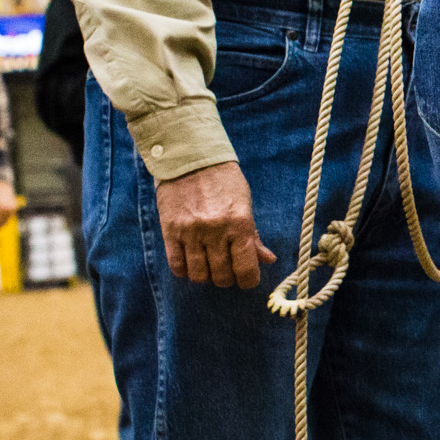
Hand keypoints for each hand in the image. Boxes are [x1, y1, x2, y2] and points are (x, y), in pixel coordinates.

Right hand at [154, 161, 277, 287]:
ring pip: (199, 274)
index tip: (247, 279)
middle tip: (227, 270)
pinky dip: (185, 270)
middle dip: (227, 279)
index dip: (248, 281)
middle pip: (222, 276)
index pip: (246, 269)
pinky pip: (176, 264)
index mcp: (240, 223)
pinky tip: (190, 263)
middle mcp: (215, 230)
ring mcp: (191, 231)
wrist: (191, 158)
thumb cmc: (224, 182)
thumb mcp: (244, 205)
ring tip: (208, 266)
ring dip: (206, 276)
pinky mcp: (170, 230)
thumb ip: (254, 235)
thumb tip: (268, 260)